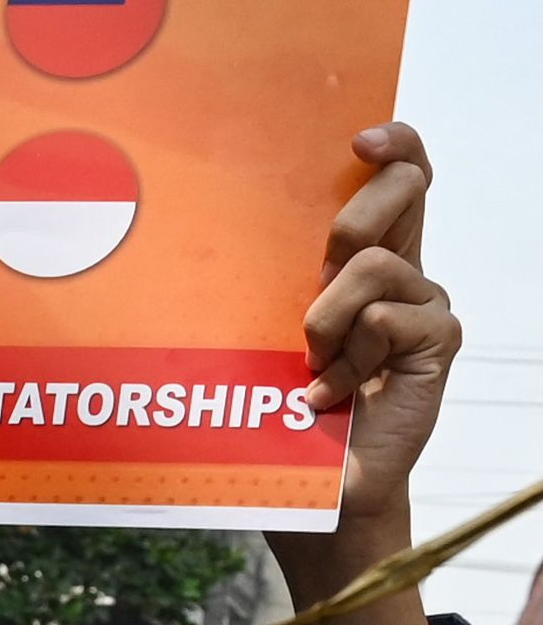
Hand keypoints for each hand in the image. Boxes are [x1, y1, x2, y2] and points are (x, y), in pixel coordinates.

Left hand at [289, 121, 454, 592]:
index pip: (397, 176)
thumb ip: (260, 280)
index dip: (393, 146)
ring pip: (378, 264)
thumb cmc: (273, 407)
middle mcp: (400, 272)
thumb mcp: (255, 329)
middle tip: (318, 267)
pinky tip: (329, 395)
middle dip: (353, 217)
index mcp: (360, 257)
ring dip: (325, 317)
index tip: (361, 138)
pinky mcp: (436, 343)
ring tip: (308, 364)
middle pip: (404, 192)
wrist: (311, 486)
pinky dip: (348, 361)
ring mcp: (421, 306)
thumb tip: (190, 219)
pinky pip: (388, 321)